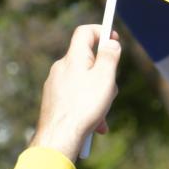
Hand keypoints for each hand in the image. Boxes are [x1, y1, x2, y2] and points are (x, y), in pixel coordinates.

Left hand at [30, 25, 120, 161]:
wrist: (59, 137)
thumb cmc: (85, 106)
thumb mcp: (105, 77)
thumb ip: (109, 56)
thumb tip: (110, 43)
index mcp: (74, 58)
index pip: (85, 32)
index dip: (101, 31)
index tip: (115, 39)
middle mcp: (61, 68)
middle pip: (87, 59)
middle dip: (104, 70)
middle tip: (111, 86)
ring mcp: (55, 85)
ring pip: (83, 80)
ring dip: (98, 92)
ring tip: (102, 111)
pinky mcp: (53, 100)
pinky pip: (76, 96)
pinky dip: (88, 104)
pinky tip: (96, 123)